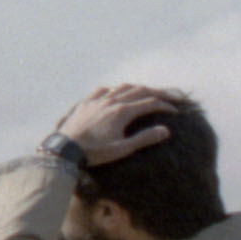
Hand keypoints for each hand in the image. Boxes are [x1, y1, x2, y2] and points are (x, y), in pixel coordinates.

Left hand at [54, 82, 177, 166]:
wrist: (64, 149)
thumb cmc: (94, 152)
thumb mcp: (122, 149)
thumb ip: (144, 139)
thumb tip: (165, 130)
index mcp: (123, 111)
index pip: (150, 103)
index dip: (165, 105)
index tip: (176, 110)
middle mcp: (111, 101)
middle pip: (140, 90)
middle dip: (158, 92)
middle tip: (171, 96)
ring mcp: (97, 100)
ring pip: (122, 87)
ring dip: (138, 88)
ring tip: (147, 92)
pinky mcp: (85, 103)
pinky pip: (102, 90)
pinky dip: (114, 89)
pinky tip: (116, 92)